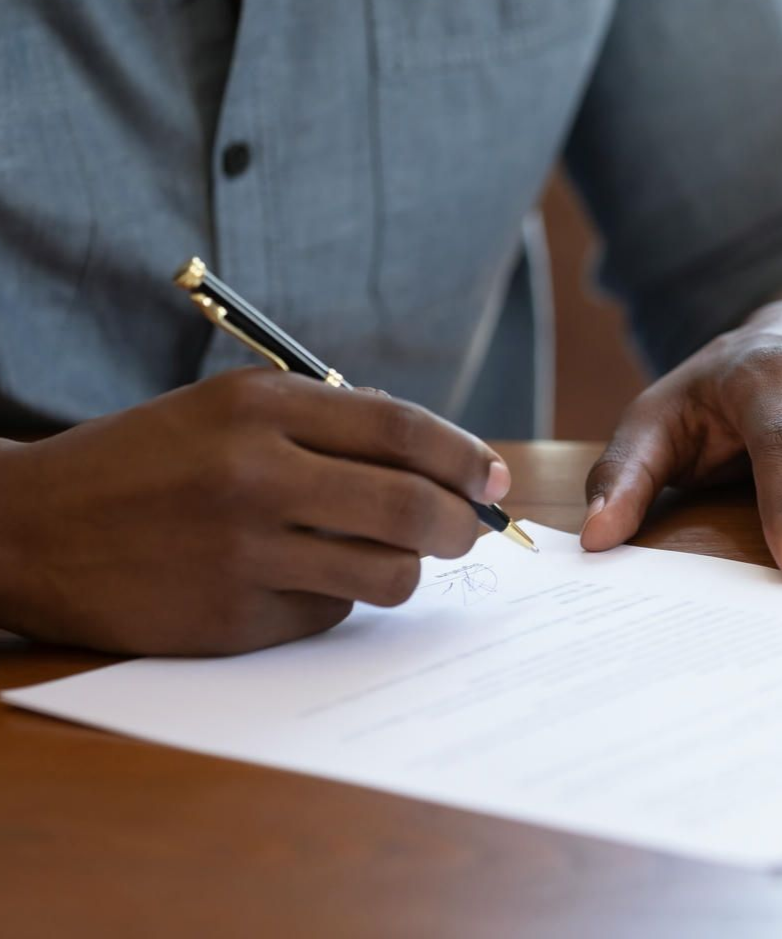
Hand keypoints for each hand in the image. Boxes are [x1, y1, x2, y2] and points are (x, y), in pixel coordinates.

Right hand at [0, 370, 507, 654]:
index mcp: (259, 407)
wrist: (30, 528)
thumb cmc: (147, 463)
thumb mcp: (227, 410)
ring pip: (386, 572)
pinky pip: (329, 614)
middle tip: (468, 529)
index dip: (462, 454)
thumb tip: (438, 458)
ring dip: (406, 569)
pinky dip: (332, 600)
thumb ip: (326, 421)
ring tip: (386, 558)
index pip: (399, 428)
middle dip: (459, 522)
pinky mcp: (231, 618)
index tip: (490, 475)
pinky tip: (292, 582)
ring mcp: (243, 552)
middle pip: (409, 505)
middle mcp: (255, 474)